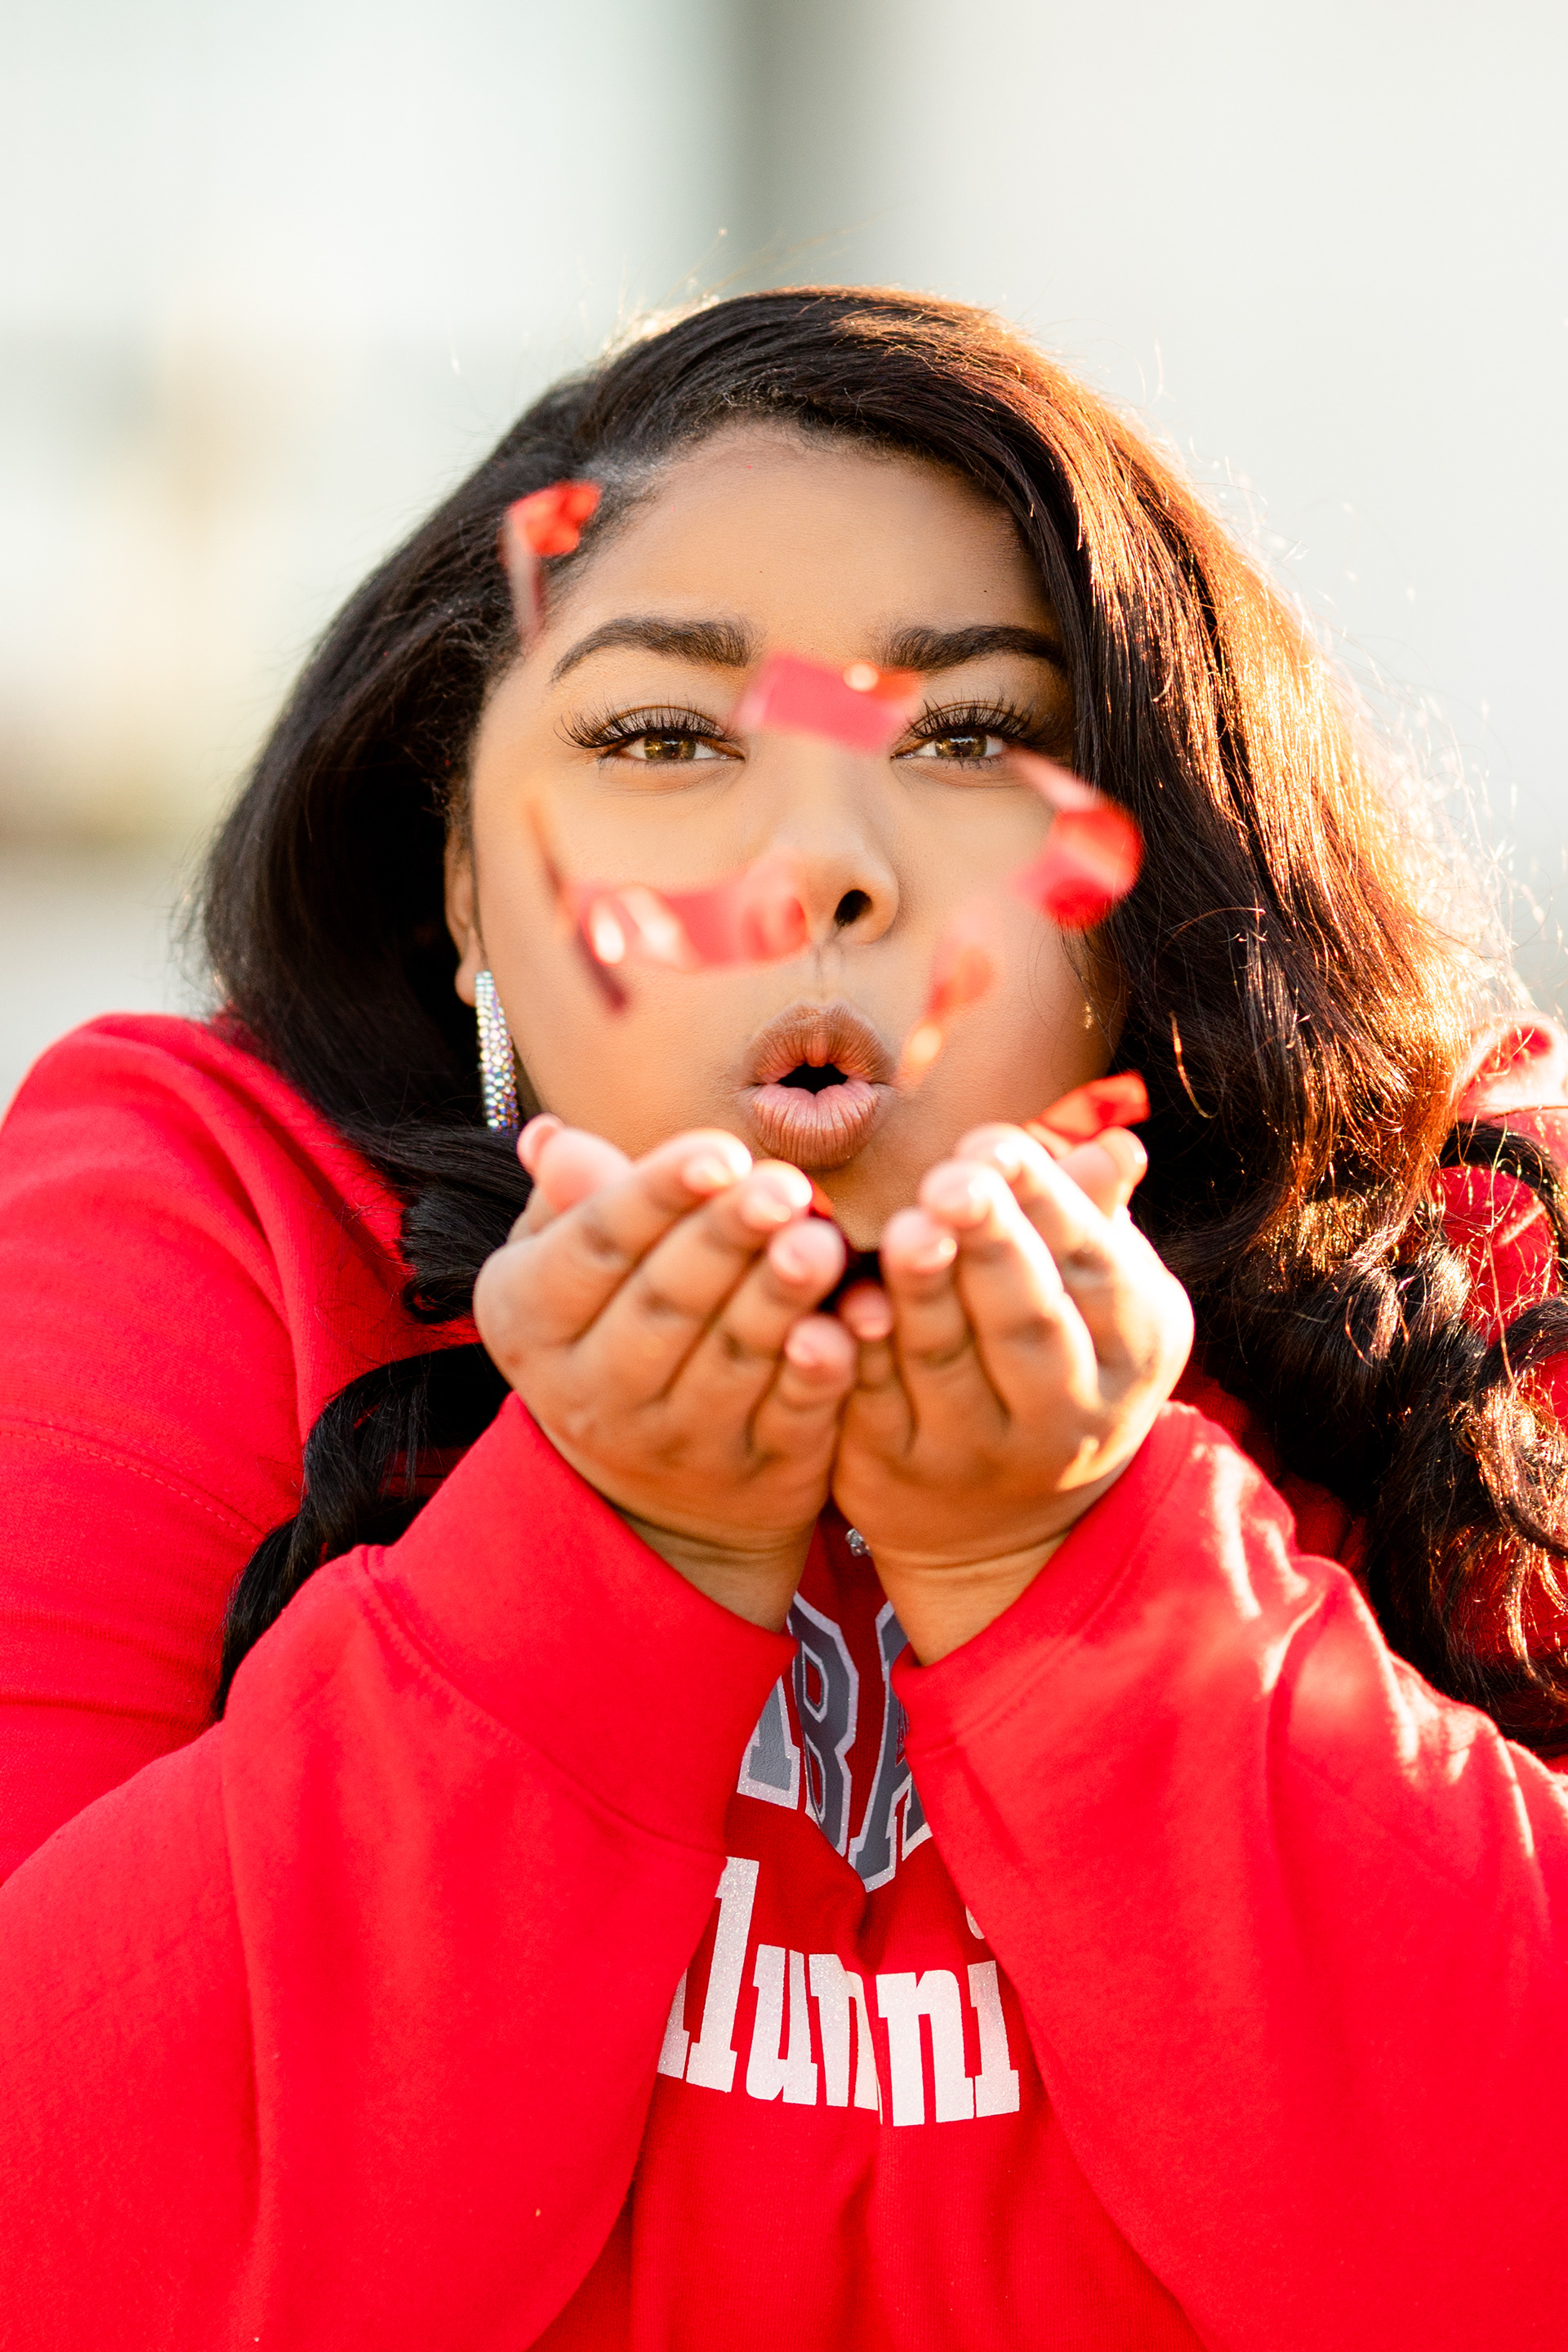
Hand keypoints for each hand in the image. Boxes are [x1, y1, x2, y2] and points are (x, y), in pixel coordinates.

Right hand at [472, 1120, 855, 1628]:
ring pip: (731, 1359)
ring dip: (778, 1296)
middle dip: (725, 1239)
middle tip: (784, 1185)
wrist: (649, 1498)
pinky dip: (819, 1372)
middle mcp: (592, 1391)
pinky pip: (790, 1418)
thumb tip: (553, 1137)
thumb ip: (575, 1203)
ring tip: (820, 1241)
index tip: (722, 1151)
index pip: (594, 1246)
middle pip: (664, 1302)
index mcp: (531, 1319)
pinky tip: (846, 1324)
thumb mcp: (567, 1270)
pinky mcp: (755, 1474)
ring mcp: (675, 1442)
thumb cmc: (613, 1328)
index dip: (657, 1195)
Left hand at [832, 1123, 1192, 1660]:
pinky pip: (873, 1404)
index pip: (1093, 1262)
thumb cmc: (1048, 1360)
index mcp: (1131, 1345)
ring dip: (922, 1293)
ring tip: (901, 1228)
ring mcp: (981, 1451)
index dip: (1043, 1199)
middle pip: (1027, 1319)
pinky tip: (840, 1304)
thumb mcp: (1092, 1301)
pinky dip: (856, 1353)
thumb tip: (1121, 1147)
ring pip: (947, 1362)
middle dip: (991, 1245)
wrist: (1007, 1528)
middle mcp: (1069, 1410)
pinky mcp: (898, 1473)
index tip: (992, 1142)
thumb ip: (1089, 1221)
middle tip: (951, 1182)